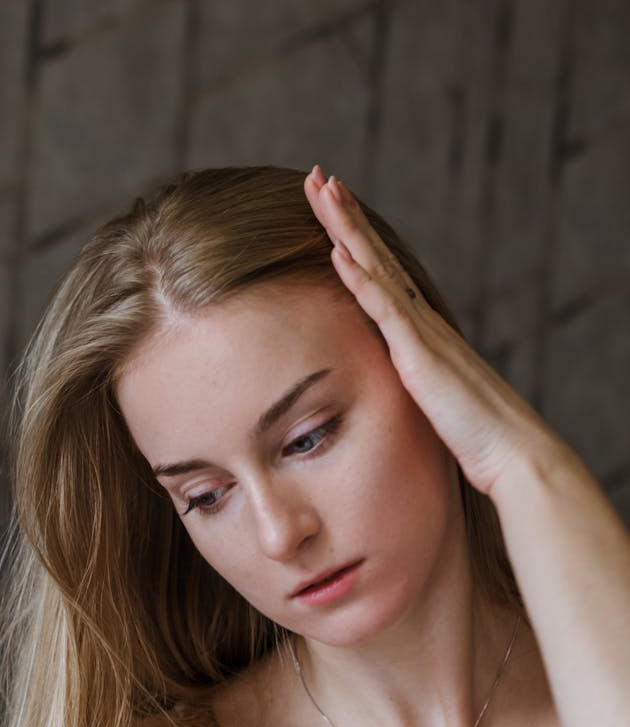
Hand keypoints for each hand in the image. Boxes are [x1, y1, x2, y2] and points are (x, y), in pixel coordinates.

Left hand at [304, 165, 563, 496]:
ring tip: (322, 189)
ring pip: (375, 268)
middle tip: (318, 174)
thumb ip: (412, 381)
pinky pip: (383, 309)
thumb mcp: (430, 399)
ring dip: (346, 228)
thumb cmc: (473, 435)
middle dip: (344, 213)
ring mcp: (419, 332)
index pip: (379, 271)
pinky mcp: (418, 354)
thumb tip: (396, 381)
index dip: (353, 236)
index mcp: (420, 329)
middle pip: (374, 255)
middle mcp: (419, 319)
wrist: (508, 452)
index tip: (331, 204)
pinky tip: (336, 252)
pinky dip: (359, 278)